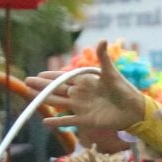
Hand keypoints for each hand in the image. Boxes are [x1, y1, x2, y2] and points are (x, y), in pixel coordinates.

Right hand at [26, 41, 148, 134]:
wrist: (134, 110)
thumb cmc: (124, 90)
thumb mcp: (112, 73)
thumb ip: (104, 57)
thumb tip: (103, 39)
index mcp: (85, 82)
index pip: (64, 78)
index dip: (52, 76)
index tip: (38, 73)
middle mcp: (80, 94)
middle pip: (57, 89)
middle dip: (42, 86)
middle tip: (26, 81)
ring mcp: (81, 107)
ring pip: (58, 102)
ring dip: (44, 99)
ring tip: (30, 95)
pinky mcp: (85, 119)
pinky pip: (68, 120)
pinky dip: (57, 121)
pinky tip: (45, 121)